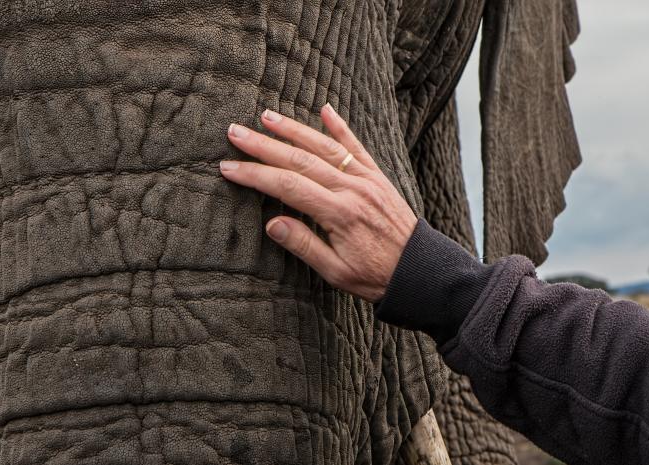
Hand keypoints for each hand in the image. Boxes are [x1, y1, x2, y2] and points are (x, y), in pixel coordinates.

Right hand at [219, 103, 417, 302]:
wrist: (420, 272)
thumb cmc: (375, 277)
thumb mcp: (336, 272)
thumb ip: (304, 245)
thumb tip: (270, 223)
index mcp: (339, 214)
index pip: (287, 186)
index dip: (255, 175)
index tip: (229, 167)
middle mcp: (352, 190)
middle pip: (300, 160)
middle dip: (264, 145)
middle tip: (235, 132)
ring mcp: (366, 180)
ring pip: (325, 147)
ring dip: (294, 130)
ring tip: (266, 117)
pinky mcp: (378, 178)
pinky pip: (358, 147)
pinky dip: (341, 127)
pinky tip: (325, 109)